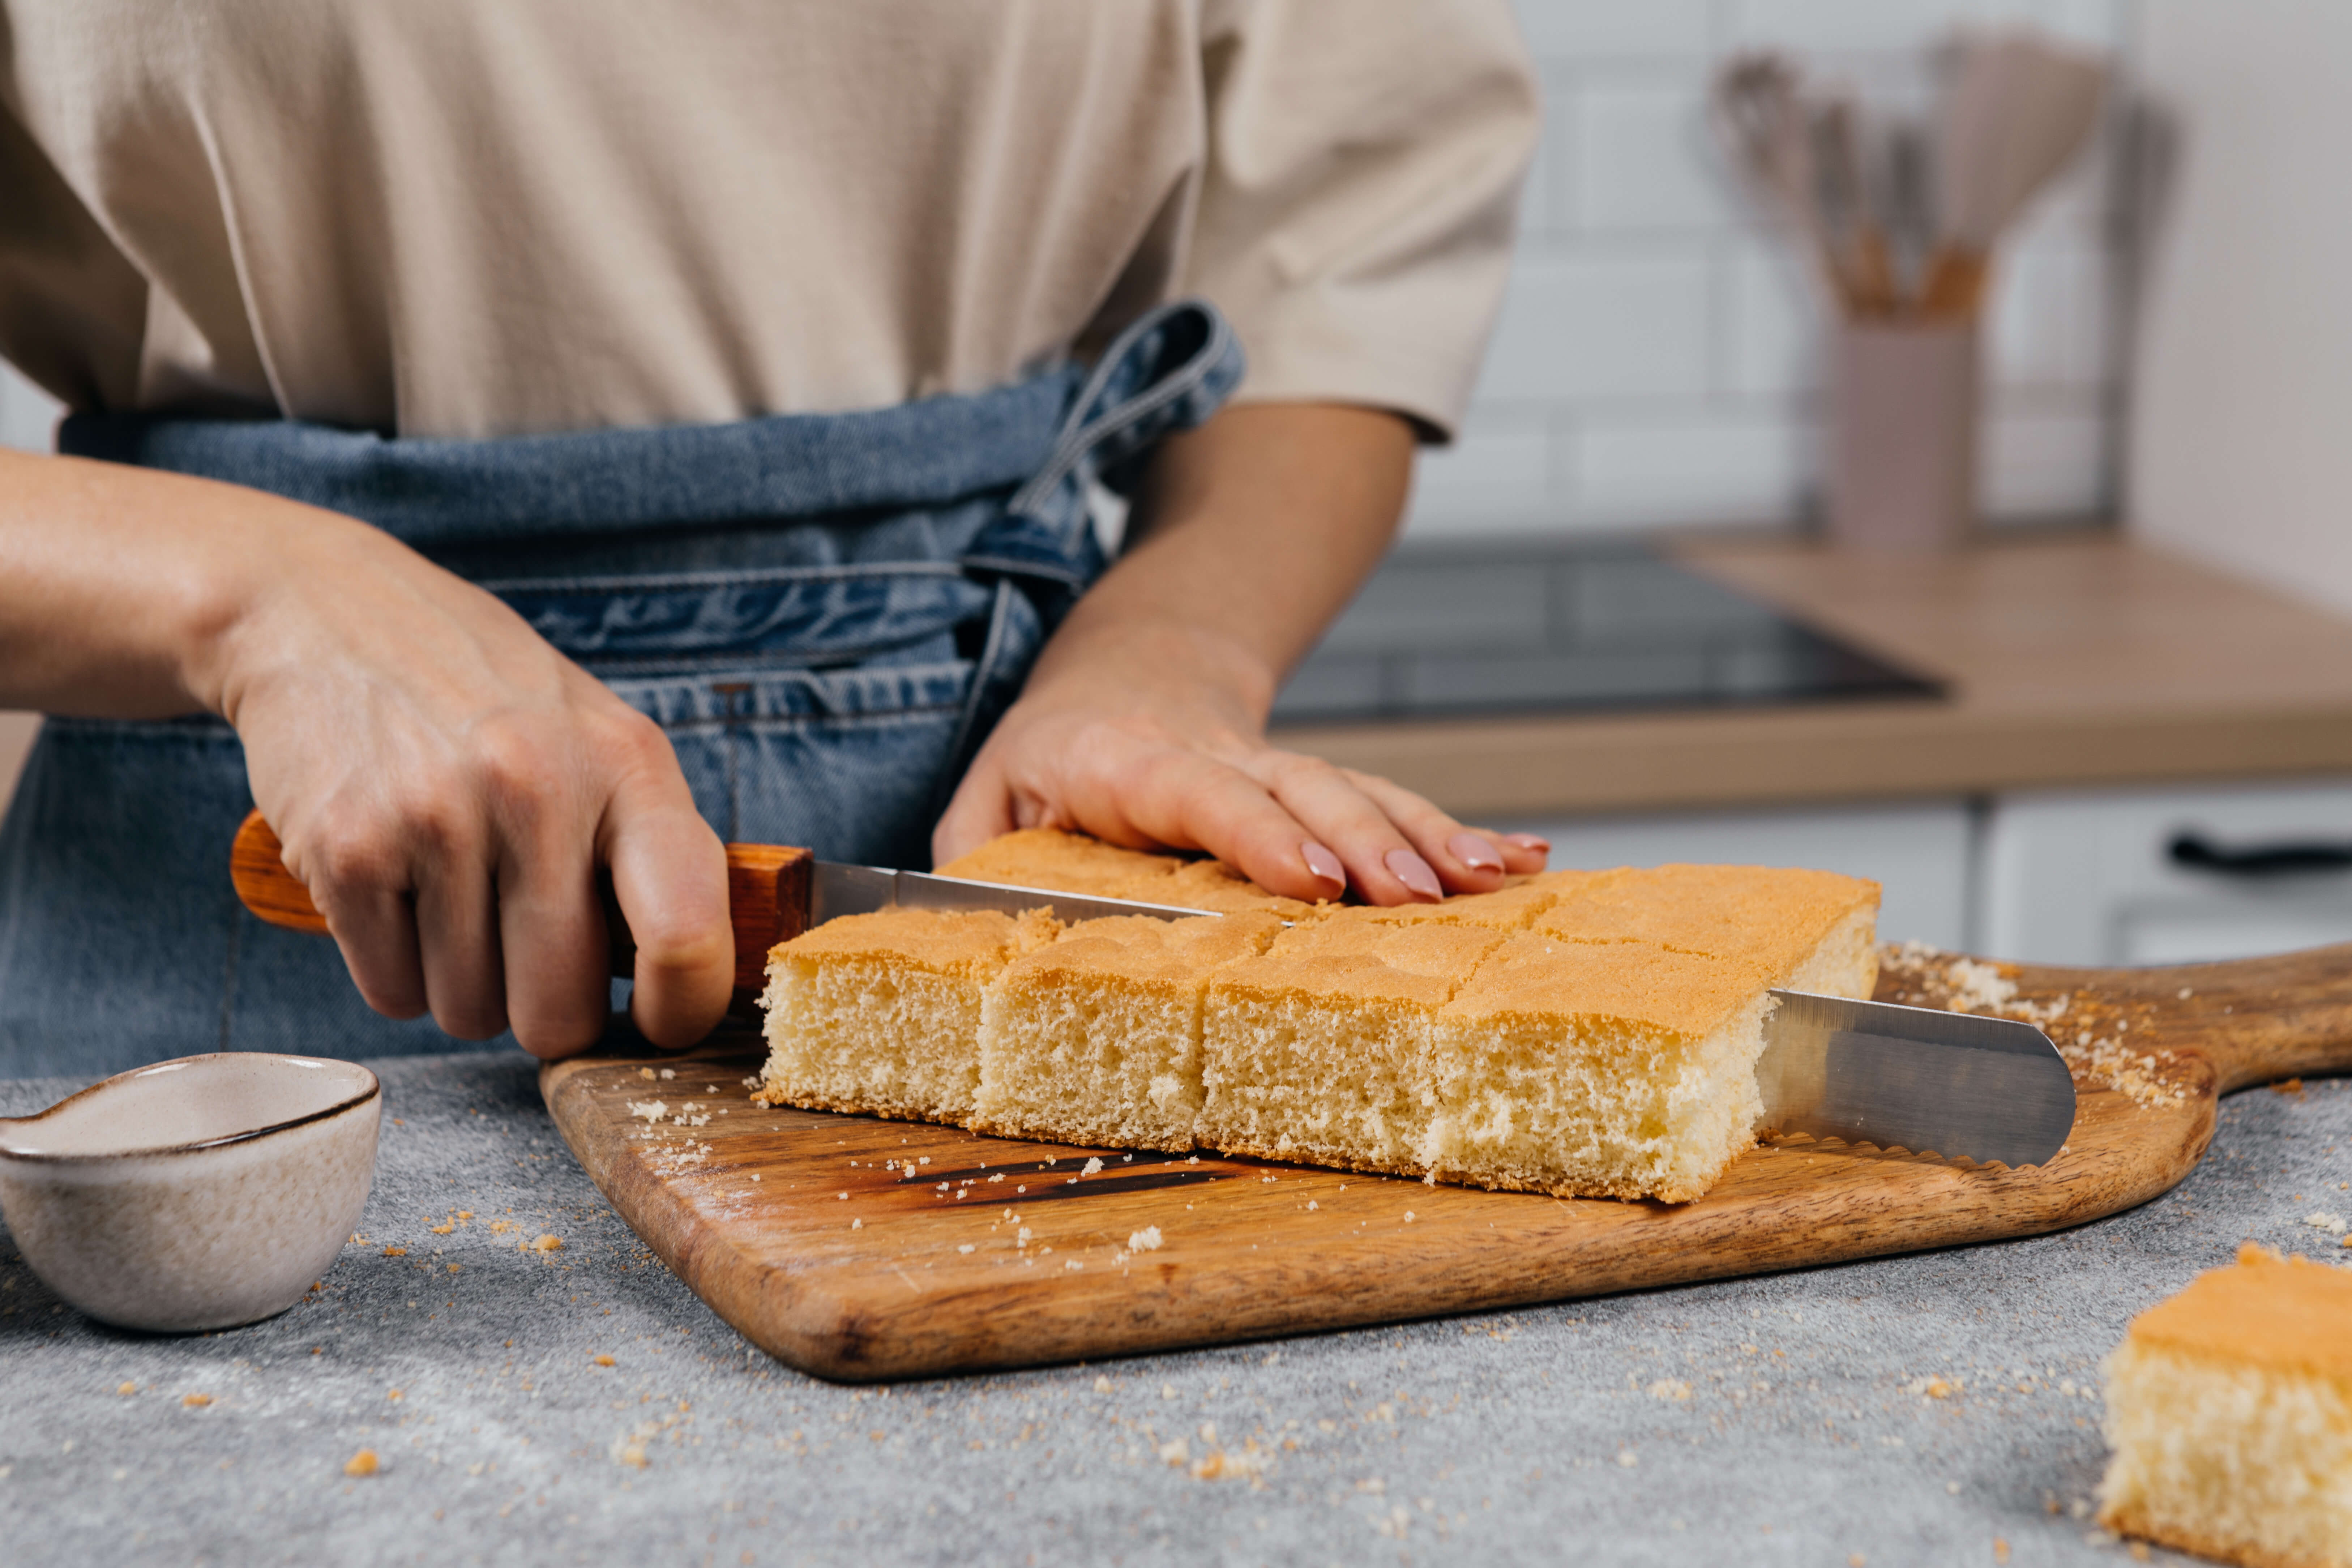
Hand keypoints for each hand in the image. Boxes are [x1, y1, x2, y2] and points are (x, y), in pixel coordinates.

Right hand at [199, 505, 732, 1056]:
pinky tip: (399, 890)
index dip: (683, 1010)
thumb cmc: (486, 693)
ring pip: (469, 1013)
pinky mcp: (347, 850)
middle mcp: (538, 789)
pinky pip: (392, 992)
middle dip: (545, 1011)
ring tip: (454, 895)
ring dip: (463, 986)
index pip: (688, 932)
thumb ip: (651, 846)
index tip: (660, 1023)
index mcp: (628, 763)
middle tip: (527, 954)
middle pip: (561, 1011)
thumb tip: (694, 978)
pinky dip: (396, 968)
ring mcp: (438, 820)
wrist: (327, 614)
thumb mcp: (598, 735)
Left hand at [934, 615, 1546, 903]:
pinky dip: (1455, 830)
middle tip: (1420, 896)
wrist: (1125, 673)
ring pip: (1360, 792)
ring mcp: (1280, 770)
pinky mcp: (1321, 789)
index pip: (1197, 793)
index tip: (1311, 876)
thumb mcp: (985, 798)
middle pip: (1302, 790)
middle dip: (1368, 841)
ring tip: (1495, 874)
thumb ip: (968, 859)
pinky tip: (1519, 857)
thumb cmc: (1048, 760)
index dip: (1256, 832)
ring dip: (1432, 834)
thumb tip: (957, 921)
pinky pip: (1390, 804)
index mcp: (1128, 765)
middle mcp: (1217, 760)